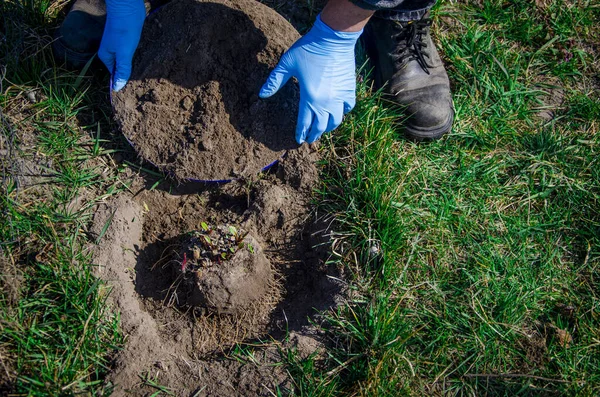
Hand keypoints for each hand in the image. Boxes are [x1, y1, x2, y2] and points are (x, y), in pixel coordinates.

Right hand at [98, 0, 145, 91]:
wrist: (128, 8)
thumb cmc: (124, 30)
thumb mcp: (124, 53)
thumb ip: (122, 70)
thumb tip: (117, 88)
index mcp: (107, 57)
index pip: (114, 76)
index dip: (122, 84)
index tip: (132, 96)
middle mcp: (111, 53)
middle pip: (120, 70)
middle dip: (129, 78)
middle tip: (142, 90)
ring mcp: (119, 47)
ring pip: (127, 63)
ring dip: (135, 69)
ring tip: (145, 82)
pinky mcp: (128, 42)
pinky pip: (132, 55)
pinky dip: (138, 61)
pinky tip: (146, 66)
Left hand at [259, 14, 361, 143]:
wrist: (334, 38)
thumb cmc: (309, 49)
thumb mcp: (287, 64)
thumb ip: (274, 81)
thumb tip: (262, 94)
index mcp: (310, 98)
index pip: (305, 122)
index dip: (301, 132)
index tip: (298, 139)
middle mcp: (326, 102)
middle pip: (321, 126)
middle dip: (314, 134)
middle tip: (309, 139)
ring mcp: (340, 97)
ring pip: (336, 120)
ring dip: (328, 127)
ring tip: (322, 128)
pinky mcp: (349, 89)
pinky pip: (348, 107)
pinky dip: (342, 112)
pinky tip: (338, 112)